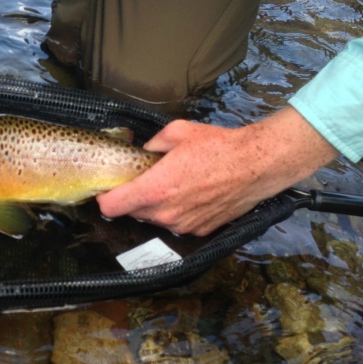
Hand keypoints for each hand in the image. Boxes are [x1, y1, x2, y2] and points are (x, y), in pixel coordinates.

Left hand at [97, 107, 337, 235]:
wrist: (258, 164)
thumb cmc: (218, 146)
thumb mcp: (175, 133)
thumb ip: (151, 145)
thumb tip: (142, 152)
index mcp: (155, 189)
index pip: (111, 207)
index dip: (104, 198)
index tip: (108, 188)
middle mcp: (166, 213)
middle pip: (132, 213)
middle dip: (132, 198)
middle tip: (143, 180)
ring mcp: (183, 225)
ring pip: (154, 219)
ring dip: (154, 205)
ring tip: (171, 184)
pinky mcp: (200, 231)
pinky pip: (176, 223)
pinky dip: (176, 211)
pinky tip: (190, 194)